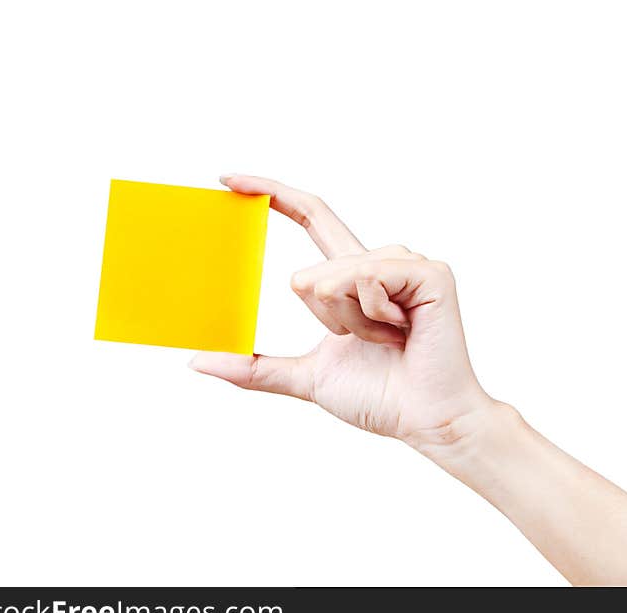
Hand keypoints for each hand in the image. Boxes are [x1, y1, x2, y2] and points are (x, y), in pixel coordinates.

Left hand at [190, 175, 492, 444]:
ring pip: (335, 276)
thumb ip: (255, 367)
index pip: (311, 217)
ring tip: (389, 339)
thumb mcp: (305, 376)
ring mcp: (406, 264)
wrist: (423, 419)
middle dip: (322, 321)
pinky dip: (373, 316)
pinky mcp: (429, 273)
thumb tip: (198, 361)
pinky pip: (368, 279)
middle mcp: (378, 260)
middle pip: (309, 272)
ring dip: (350, 322)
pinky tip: (403, 331)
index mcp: (352, 276)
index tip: (228, 179)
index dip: (273, 194)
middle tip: (366, 342)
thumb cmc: (379, 397)